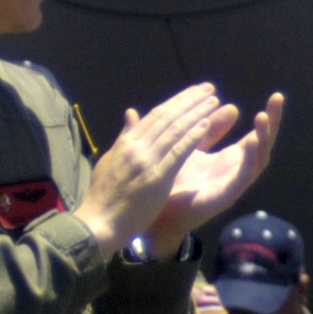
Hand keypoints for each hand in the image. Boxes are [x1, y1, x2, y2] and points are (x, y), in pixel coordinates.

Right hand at [73, 84, 242, 245]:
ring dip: (196, 113)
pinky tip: (207, 124)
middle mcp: (136, 146)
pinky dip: (193, 135)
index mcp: (127, 142)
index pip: (155, 115)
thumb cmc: (105, 197)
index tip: (193, 92)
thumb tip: (131, 113)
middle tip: (209, 89)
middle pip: (167, 117)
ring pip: (175, 129)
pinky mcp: (156, 177)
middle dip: (189, 101)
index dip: (176, 102)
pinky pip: (178, 151)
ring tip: (214, 101)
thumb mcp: (112, 161)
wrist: (99, 224)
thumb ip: (125, 137)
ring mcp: (146, 161)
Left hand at [149, 89, 283, 250]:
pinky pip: (244, 177)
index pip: (254, 136)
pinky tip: (252, 140)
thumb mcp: (188, 147)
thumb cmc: (169, 184)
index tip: (276, 96)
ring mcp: (231, 184)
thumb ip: (204, 127)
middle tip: (278, 98)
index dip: (267, 118)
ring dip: (263, 138)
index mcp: (227, 160)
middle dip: (272, 122)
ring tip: (263, 116)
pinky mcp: (225, 197)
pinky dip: (250, 159)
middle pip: (262, 145)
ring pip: (258, 160)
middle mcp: (234, 172)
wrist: (154, 217)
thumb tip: (223, 100)